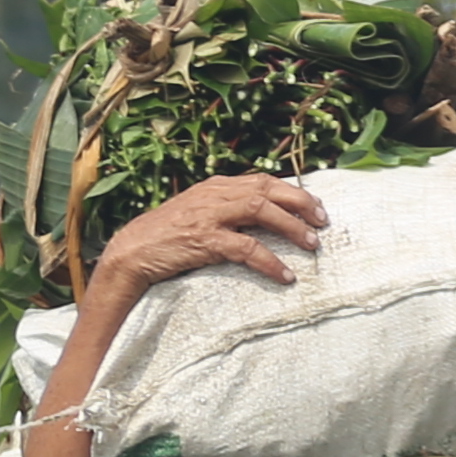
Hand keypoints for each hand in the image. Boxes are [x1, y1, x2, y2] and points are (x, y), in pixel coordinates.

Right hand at [85, 174, 325, 305]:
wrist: (132, 251)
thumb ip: (225, 210)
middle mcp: (215, 194)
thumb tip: (260, 218)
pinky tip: (284, 275)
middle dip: (300, 204)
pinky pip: (246, 248)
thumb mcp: (198, 214)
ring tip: (312, 246)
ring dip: (291, 228)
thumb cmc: (166, 236)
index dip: (293, 192)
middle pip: (268, 190)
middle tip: (323, 223)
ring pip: (261, 212)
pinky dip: (269, 262)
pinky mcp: (204, 239)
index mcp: (216, 186)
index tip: (316, 207)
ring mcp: (210, 215)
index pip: (263, 181)